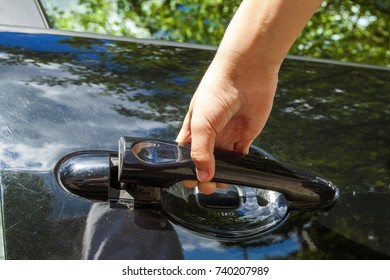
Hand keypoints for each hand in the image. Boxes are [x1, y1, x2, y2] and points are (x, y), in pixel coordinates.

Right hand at [176, 53, 278, 193]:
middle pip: (204, 161)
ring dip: (222, 175)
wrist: (246, 72)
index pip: (185, 154)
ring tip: (222, 184)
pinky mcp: (245, 136)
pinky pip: (240, 156)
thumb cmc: (216, 91)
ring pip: (222, 162)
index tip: (188, 182)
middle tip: (207, 187)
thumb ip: (200, 152)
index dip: (185, 168)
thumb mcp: (201, 123)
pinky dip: (238, 167)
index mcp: (192, 129)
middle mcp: (209, 134)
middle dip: (204, 176)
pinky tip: (236, 175)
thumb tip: (202, 177)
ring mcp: (227, 135)